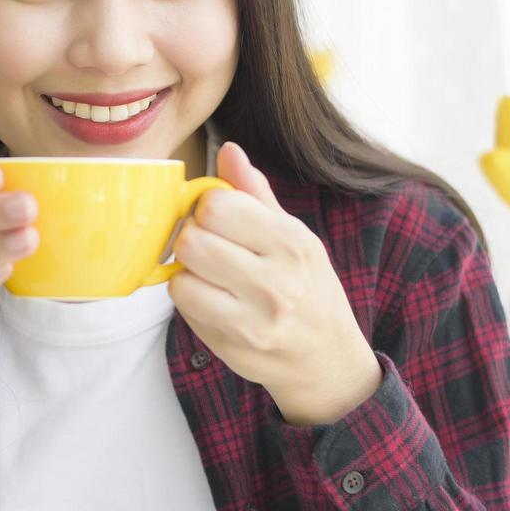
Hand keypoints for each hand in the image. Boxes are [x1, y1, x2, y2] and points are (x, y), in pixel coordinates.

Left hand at [168, 141, 382, 425]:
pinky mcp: (232, 347)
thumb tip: (229, 150)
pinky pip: (184, 309)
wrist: (328, 359)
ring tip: (208, 273)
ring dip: (187, 271)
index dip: (207, 207)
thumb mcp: (295, 236)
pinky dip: (190, 299)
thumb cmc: (308, 288)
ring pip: (182, 277)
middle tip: (208, 245)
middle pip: (193, 240)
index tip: (217, 217)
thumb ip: (256, 194)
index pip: (218, 205)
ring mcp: (252, 320)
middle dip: (192, 237)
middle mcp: (275, 282)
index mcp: (291, 242)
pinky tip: (211, 298)